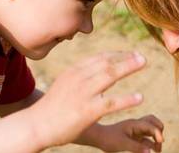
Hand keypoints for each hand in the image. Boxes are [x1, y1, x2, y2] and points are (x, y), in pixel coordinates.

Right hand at [27, 51, 146, 148]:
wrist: (35, 125)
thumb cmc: (53, 106)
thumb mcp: (65, 83)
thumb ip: (83, 75)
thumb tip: (102, 67)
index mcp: (74, 71)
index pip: (100, 57)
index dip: (118, 54)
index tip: (132, 54)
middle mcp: (79, 78)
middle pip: (107, 62)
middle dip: (127, 57)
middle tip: (142, 57)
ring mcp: (83, 94)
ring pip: (110, 75)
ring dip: (129, 67)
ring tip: (143, 63)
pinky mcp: (87, 111)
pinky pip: (111, 103)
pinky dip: (127, 99)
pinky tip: (140, 98)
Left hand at [78, 115, 163, 152]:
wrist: (98, 138)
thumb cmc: (109, 139)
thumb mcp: (122, 144)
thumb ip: (137, 148)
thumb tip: (151, 152)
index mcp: (134, 124)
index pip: (150, 126)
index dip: (157, 133)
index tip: (160, 142)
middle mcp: (136, 125)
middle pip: (153, 121)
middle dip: (159, 130)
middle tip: (160, 142)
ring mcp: (135, 130)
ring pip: (150, 129)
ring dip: (155, 138)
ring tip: (158, 150)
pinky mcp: (133, 136)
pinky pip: (145, 137)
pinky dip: (150, 143)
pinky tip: (150, 151)